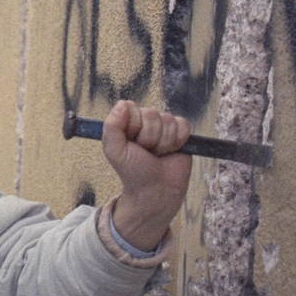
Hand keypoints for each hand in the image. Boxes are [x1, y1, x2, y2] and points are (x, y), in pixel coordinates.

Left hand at [102, 100, 192, 251]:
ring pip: (168, 120)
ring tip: (157, 154)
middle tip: (146, 152)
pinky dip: (178, 140)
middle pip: (151, 113)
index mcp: (126, 122)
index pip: (131, 107)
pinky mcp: (181, 133)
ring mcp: (163, 126)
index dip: (133, 126)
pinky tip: (171, 151)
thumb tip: (122, 104)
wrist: (156, 191)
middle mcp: (144, 121)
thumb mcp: (114, 151)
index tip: (131, 143)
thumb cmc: (133, 172)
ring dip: (163, 142)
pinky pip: (183, 125)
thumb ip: (112, 126)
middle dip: (149, 137)